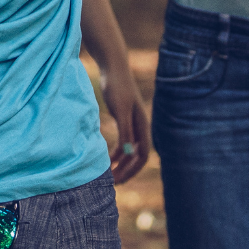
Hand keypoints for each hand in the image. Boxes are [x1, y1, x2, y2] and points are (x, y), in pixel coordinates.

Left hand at [100, 66, 150, 183]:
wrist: (113, 66)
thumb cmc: (117, 86)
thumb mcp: (120, 110)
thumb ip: (125, 131)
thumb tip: (128, 153)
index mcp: (142, 125)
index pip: (142, 155)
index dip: (132, 170)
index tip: (118, 180)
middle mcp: (140, 125)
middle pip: (137, 155)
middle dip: (126, 170)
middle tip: (111, 182)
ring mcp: (132, 122)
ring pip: (130, 150)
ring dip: (122, 163)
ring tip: (108, 174)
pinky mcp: (123, 118)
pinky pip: (123, 141)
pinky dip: (117, 152)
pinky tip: (106, 158)